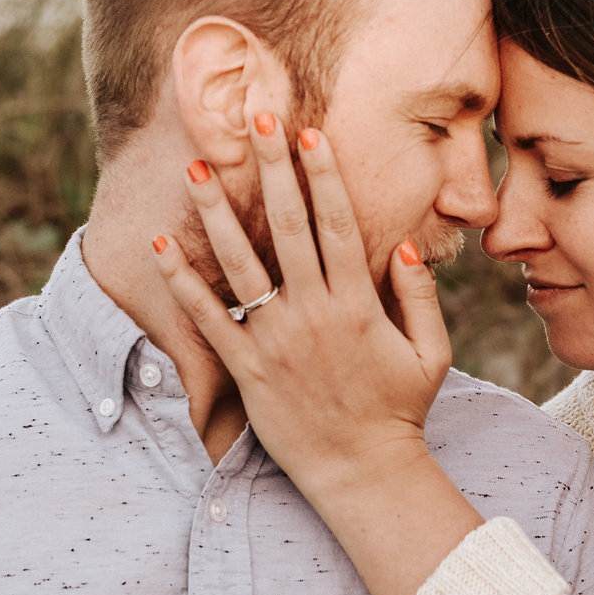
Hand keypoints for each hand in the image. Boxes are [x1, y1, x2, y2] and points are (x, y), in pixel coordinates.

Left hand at [150, 114, 450, 496]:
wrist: (364, 473)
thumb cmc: (399, 411)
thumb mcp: (432, 352)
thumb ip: (419, 295)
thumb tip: (409, 242)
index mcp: (358, 303)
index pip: (338, 223)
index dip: (322, 175)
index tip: (307, 134)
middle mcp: (314, 313)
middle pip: (288, 227)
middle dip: (272, 170)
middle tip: (255, 121)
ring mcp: (276, 340)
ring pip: (241, 264)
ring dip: (217, 212)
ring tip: (198, 167)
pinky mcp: (248, 370)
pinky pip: (210, 318)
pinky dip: (183, 280)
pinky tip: (161, 243)